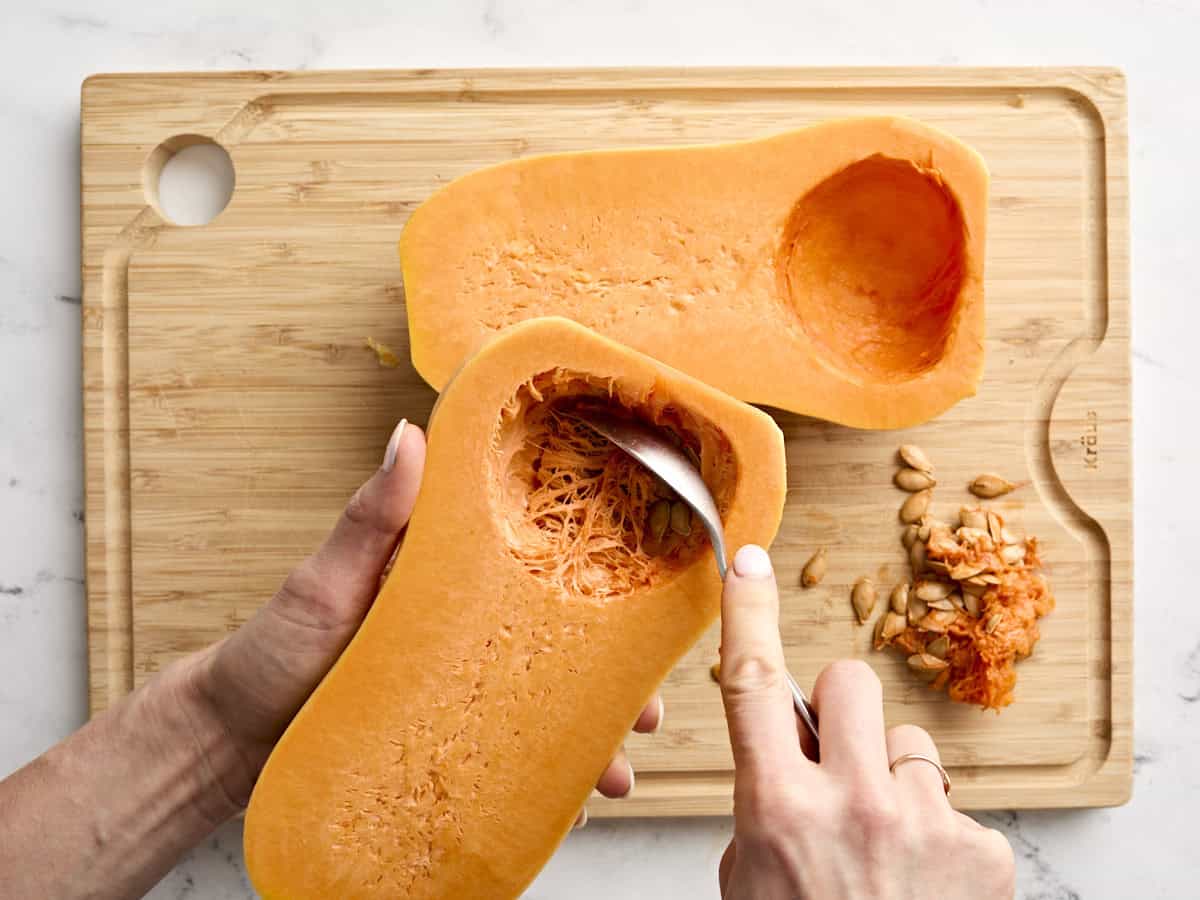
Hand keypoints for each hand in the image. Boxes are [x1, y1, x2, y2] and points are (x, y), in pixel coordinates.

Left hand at [184, 419, 659, 808]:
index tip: (642, 595)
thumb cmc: (271, 651)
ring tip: (616, 767)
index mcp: (445, 576)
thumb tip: (406, 434)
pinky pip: (508, 752)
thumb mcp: (324, 581)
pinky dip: (544, 773)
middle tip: (644, 702)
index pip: (534, 564)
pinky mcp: (446, 735)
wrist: (230, 741)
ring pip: (541, 701)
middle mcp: (461, 628)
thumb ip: (369, 517)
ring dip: (587, 731)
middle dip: (609, 673)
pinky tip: (571, 796)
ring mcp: (456, 685)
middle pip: (555, 641)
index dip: (595, 578)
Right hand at [715, 545, 1014, 899]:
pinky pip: (956, 806)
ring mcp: (924, 824)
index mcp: (778, 807)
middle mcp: (852, 803)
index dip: (746, 614)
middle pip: (851, 682)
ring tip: (886, 845)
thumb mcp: (751, 877)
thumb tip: (791, 753)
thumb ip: (766, 803)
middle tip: (838, 759)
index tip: (747, 564)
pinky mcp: (983, 853)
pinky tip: (925, 882)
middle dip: (842, 710)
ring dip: (895, 780)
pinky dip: (940, 837)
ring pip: (912, 743)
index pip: (752, 684)